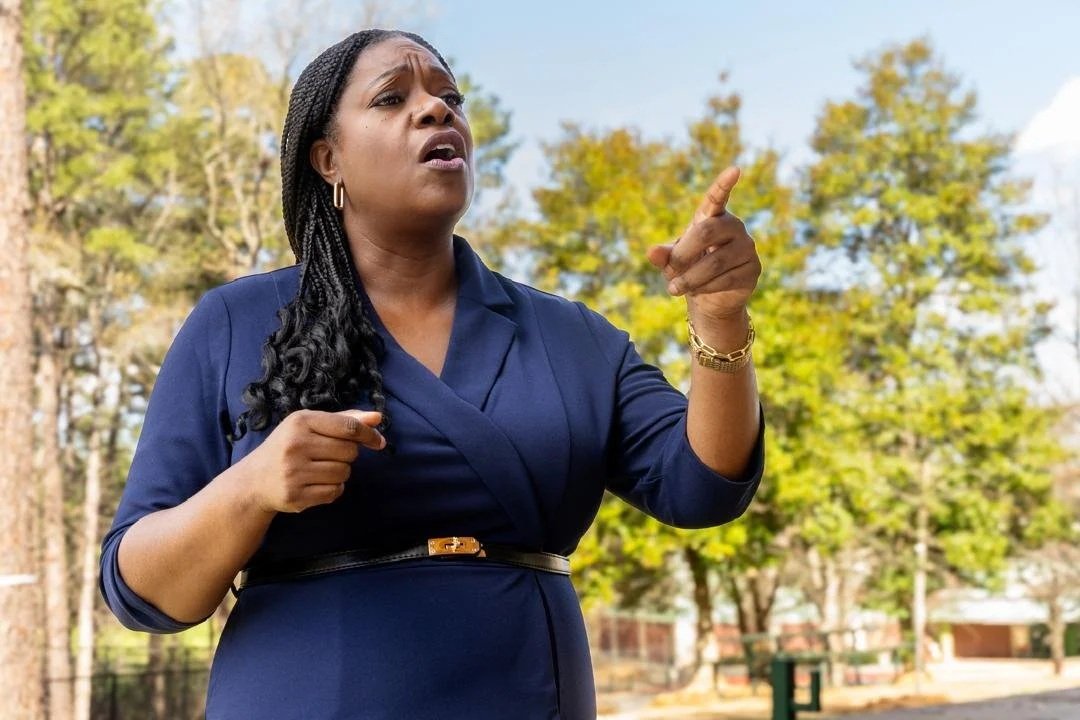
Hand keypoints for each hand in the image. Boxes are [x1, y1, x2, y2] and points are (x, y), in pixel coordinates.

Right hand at [236, 409, 385, 513]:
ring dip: (340, 472)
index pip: (348, 426)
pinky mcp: (295, 496)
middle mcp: (295, 445)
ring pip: (344, 473)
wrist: (254, 481)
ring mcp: (294, 472)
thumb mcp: (310, 426)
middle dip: (347, 455)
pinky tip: (316, 484)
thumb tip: (378, 417)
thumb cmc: (289, 447)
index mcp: (300, 421)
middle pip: (350, 451)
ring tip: (319, 470)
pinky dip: (333, 489)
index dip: (369, 434)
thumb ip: (345, 419)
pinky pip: (335, 492)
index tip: (379, 441)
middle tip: (328, 455)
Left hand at [646, 166, 760, 321]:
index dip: (723, 184)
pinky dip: (706, 288)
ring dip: (690, 278)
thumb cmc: (688, 270)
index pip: (717, 197)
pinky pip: (727, 278)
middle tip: (669, 274)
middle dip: (682, 255)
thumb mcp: (672, 262)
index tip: (734, 170)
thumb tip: (651, 252)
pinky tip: (699, 292)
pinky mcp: (754, 269)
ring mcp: (747, 247)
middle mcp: (734, 227)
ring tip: (674, 289)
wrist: (709, 299)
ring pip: (716, 261)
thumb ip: (663, 255)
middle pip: (706, 232)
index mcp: (712, 217)